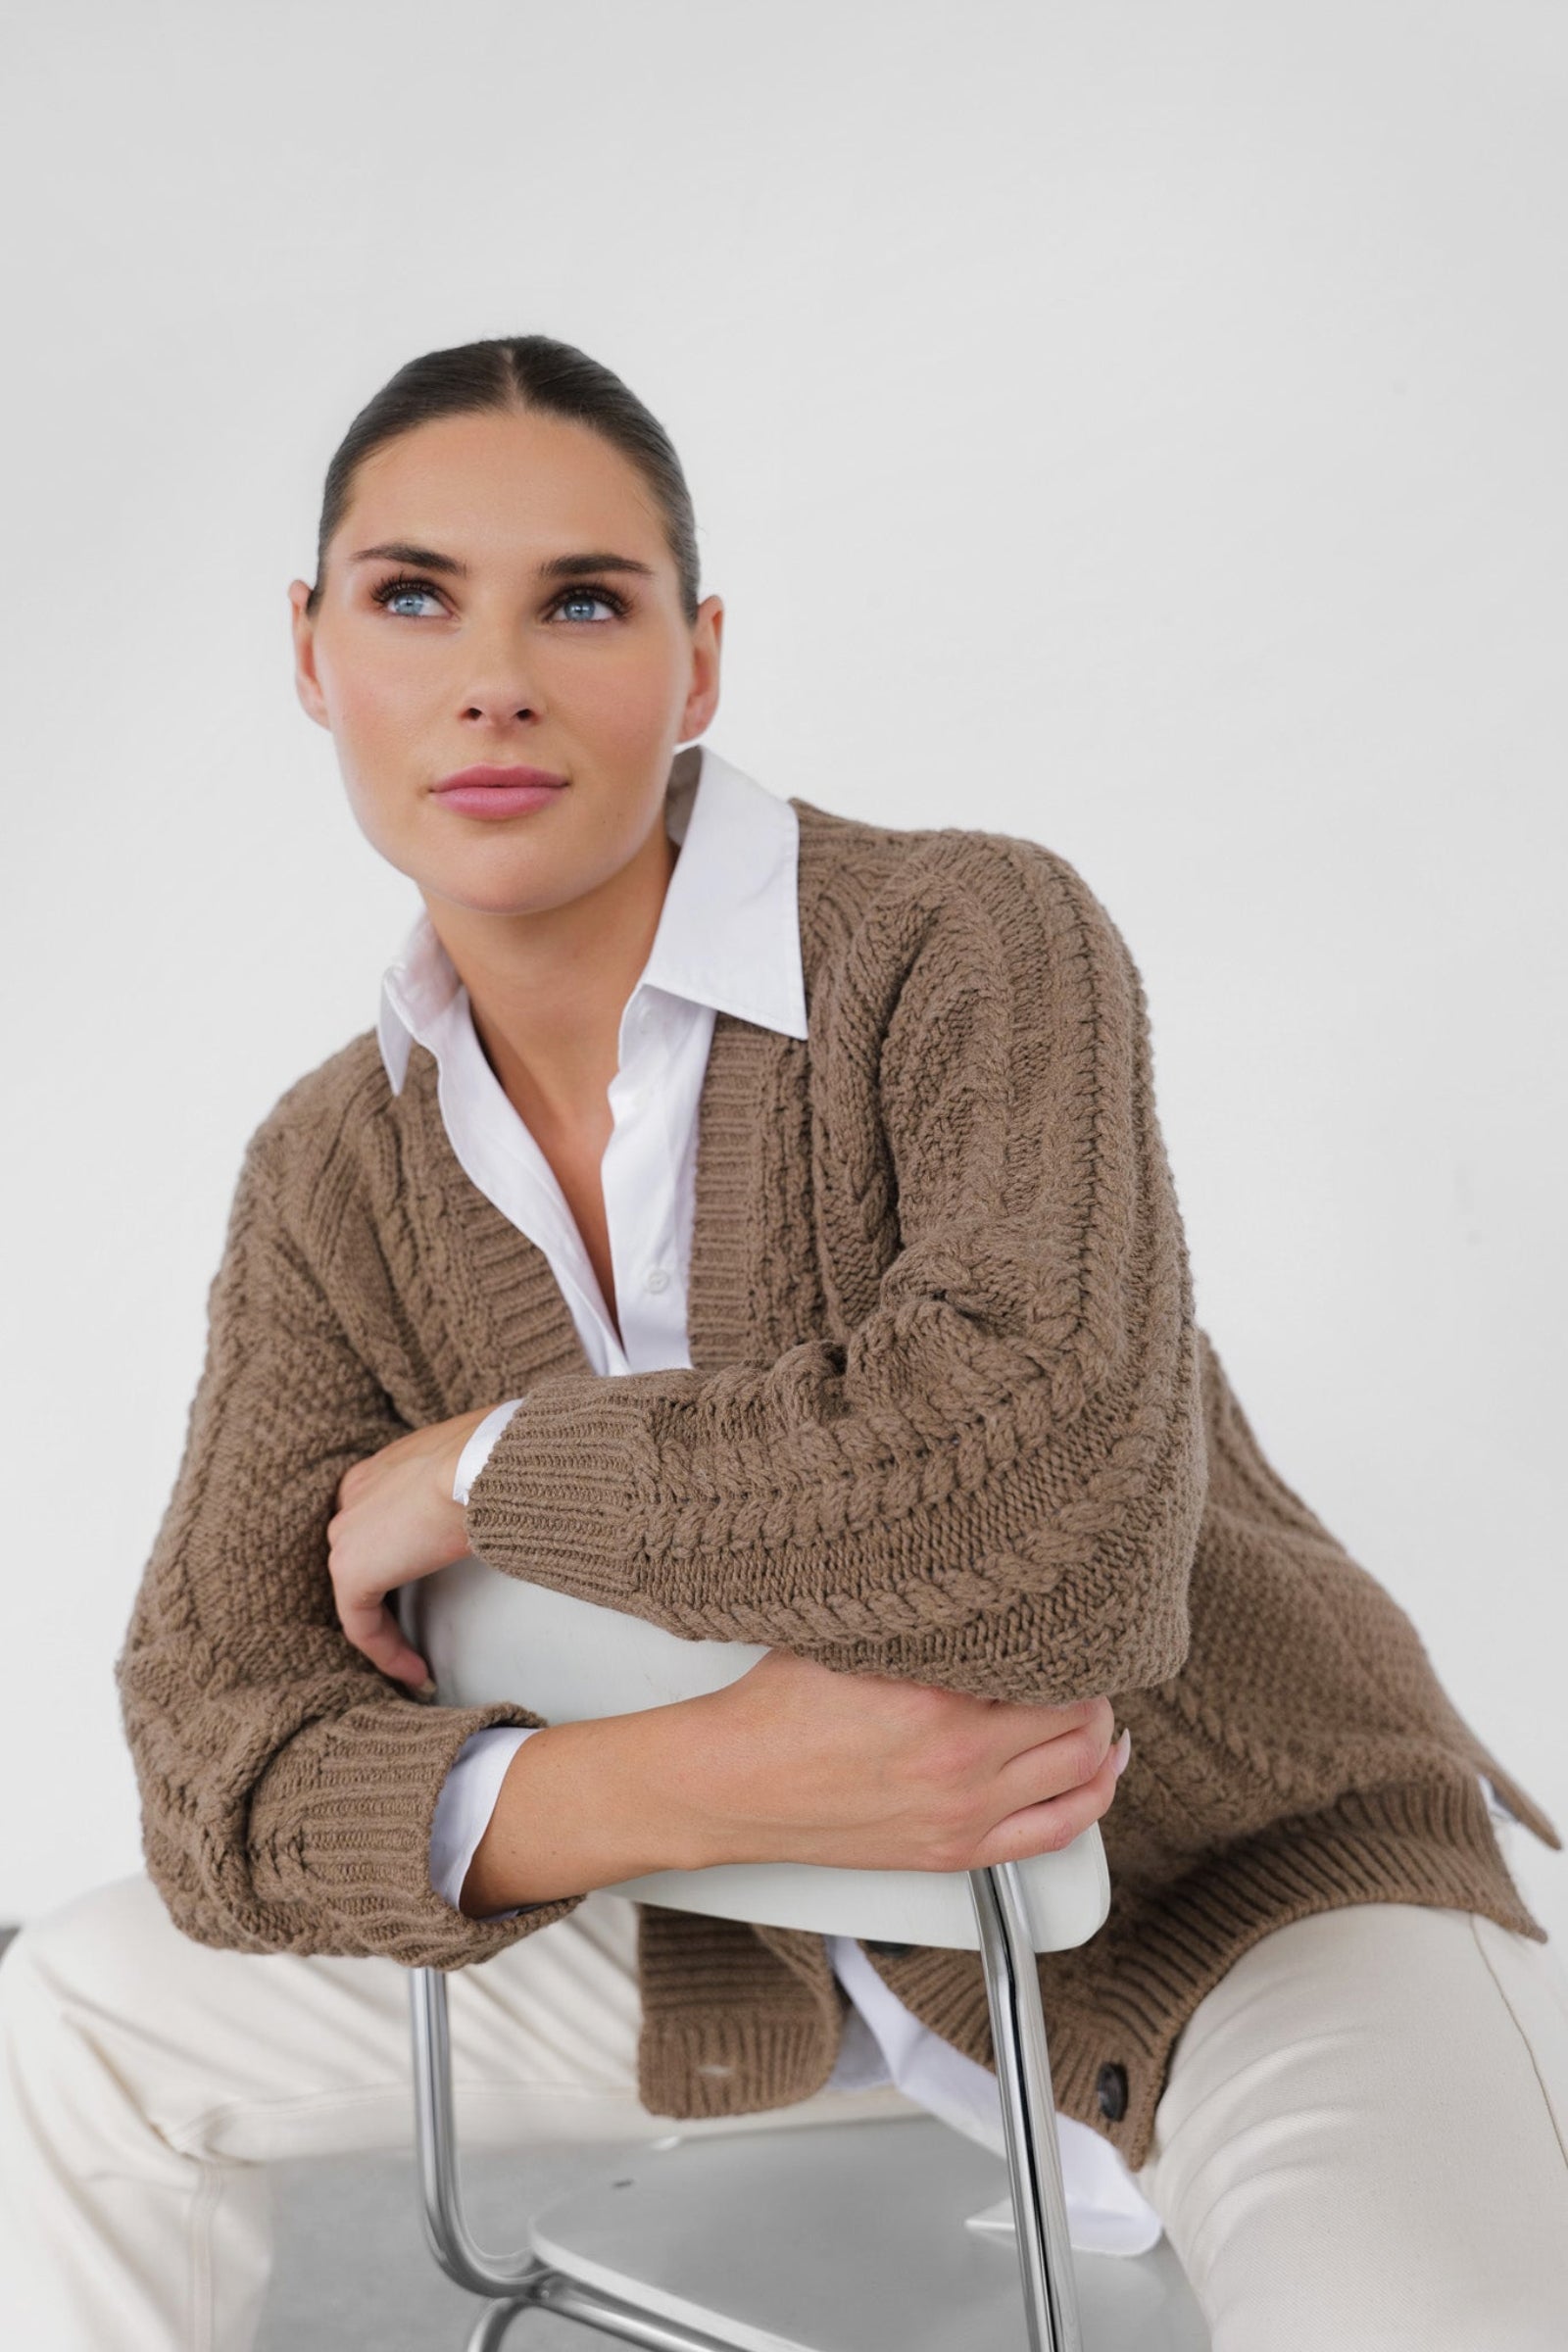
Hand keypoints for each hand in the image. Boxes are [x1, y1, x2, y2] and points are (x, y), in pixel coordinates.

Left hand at [326, 1407, 496, 1690]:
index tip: (423, 1584)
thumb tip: (495, 1498)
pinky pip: (361, 1626)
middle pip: (361, 1559)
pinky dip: (387, 1653)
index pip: (373, 1522)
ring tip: (419, 1664)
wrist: (479, 1460)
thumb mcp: (471, 1465)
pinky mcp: (352, 1571)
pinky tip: (419, 1674)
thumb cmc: (492, 1454)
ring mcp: (345, 1534)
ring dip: (387, 1635)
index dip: (394, 1558)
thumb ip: (462, 1485)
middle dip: (385, 1598)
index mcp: (377, 1471)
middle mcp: (351, 1499)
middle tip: (415, 1632)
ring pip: (358, 1596)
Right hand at [677, 1648, 1128, 1874]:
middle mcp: (960, 1765)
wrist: (731, 1785)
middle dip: (1091, 1684)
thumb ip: (922, 1620)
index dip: (1070, 1638)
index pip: (1050, 1665)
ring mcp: (963, 1816)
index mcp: (937, 1703)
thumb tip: (975, 1585)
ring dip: (1100, 1737)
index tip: (1067, 1620)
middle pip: (1079, 1720)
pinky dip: (1093, 1799)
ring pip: (1081, 1775)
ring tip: (1096, 1708)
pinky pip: (1057, 1833)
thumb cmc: (774, 1707)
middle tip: (1084, 1659)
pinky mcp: (954, 1852)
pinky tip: (1099, 1771)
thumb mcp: (851, 1638)